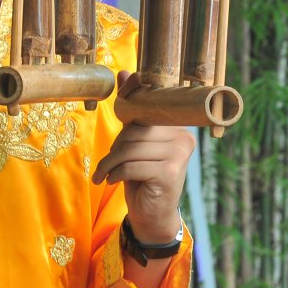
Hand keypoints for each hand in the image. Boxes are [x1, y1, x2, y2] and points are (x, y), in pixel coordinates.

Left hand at [92, 72, 194, 243]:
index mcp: (177, 127)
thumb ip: (132, 111)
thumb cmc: (143, 174)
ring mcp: (179, 155)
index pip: (147, 110)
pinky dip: (115, 174)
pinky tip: (112, 181)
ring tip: (104, 174)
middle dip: (114, 147)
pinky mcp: (169, 173)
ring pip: (129, 149)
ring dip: (109, 163)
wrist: (153, 214)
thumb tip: (125, 73)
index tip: (120, 98)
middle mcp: (183, 138)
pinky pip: (130, 166)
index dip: (130, 103)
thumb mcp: (135, 141)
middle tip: (107, 163)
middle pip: (134, 132)